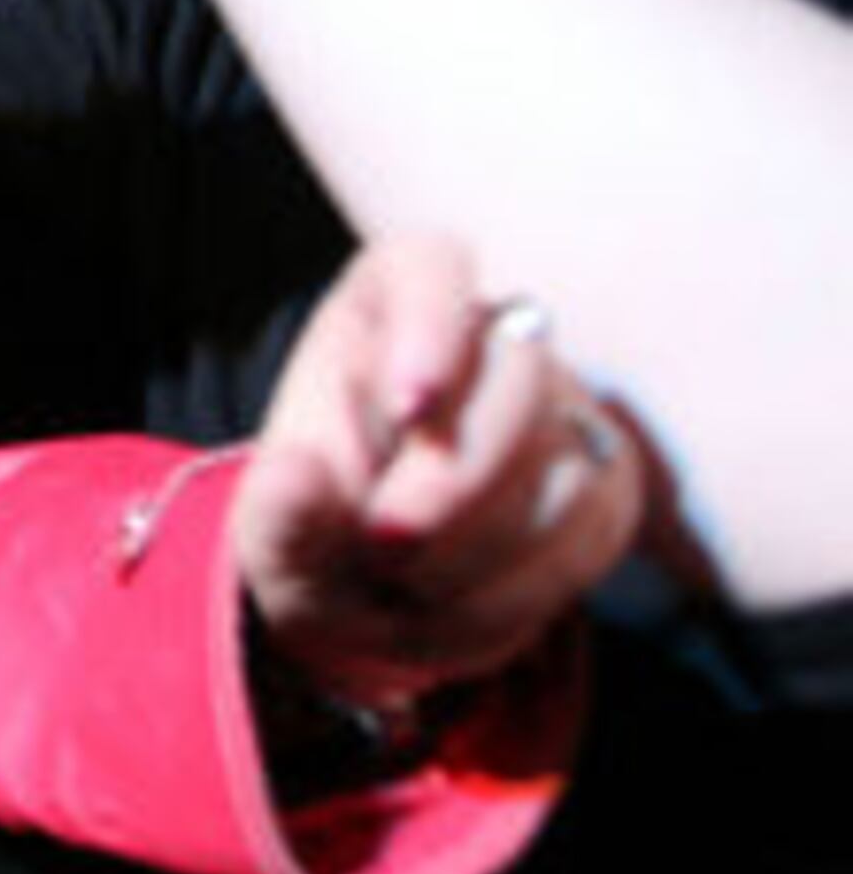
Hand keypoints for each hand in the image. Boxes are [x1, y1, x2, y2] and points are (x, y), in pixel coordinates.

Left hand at [234, 235, 645, 713]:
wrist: (370, 597)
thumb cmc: (314, 532)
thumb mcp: (272, 529)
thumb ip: (278, 507)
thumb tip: (296, 472)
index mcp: (384, 307)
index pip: (428, 268)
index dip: (431, 327)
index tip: (408, 406)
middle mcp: (485, 342)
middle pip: (516, 373)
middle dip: (454, 478)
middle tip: (385, 541)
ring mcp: (559, 410)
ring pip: (565, 461)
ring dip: (482, 546)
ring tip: (404, 584)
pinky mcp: (601, 482)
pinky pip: (591, 528)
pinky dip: (520, 586)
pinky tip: (457, 605)